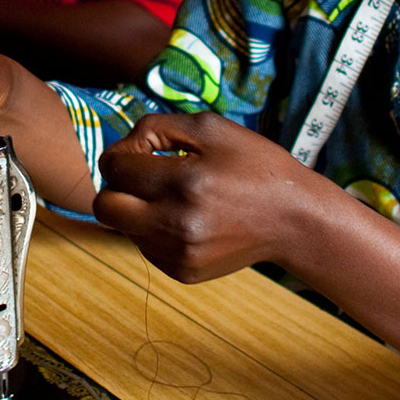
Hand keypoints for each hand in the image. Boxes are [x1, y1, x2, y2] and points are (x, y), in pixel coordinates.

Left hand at [94, 111, 321, 283]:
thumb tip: (123, 146)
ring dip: (137, 209)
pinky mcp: (182, 272)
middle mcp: (176, 223)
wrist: (294, 220)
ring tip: (175, 198)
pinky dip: (155, 230)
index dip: (123, 153)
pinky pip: (145, 247)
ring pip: (123, 229)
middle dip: (115, 186)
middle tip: (142, 177)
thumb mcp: (211, 127)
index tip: (146, 152)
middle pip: (105, 207)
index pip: (115, 167)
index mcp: (184, 182)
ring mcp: (178, 253)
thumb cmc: (254, 165)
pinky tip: (187, 219)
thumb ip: (157, 127)